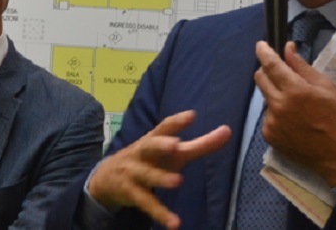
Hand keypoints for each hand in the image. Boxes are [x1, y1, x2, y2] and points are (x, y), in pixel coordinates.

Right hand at [88, 110, 230, 228]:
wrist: (107, 178)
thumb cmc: (150, 160)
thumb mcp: (173, 152)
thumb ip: (200, 144)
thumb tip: (228, 131)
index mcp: (153, 140)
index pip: (164, 127)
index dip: (177, 122)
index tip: (192, 115)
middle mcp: (142, 153)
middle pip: (149, 146)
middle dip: (161, 144)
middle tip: (176, 145)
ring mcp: (134, 173)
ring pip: (146, 175)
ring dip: (160, 178)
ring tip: (178, 181)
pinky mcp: (131, 193)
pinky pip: (146, 203)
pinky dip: (160, 213)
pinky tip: (175, 223)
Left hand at [255, 41, 335, 186]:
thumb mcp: (326, 87)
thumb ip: (302, 67)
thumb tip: (287, 48)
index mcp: (294, 90)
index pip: (271, 65)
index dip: (263, 52)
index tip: (260, 45)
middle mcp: (278, 105)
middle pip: (260, 79)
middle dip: (267, 71)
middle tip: (279, 72)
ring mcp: (271, 121)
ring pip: (265, 98)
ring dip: (275, 95)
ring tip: (296, 106)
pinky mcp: (268, 135)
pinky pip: (268, 117)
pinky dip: (276, 114)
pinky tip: (293, 122)